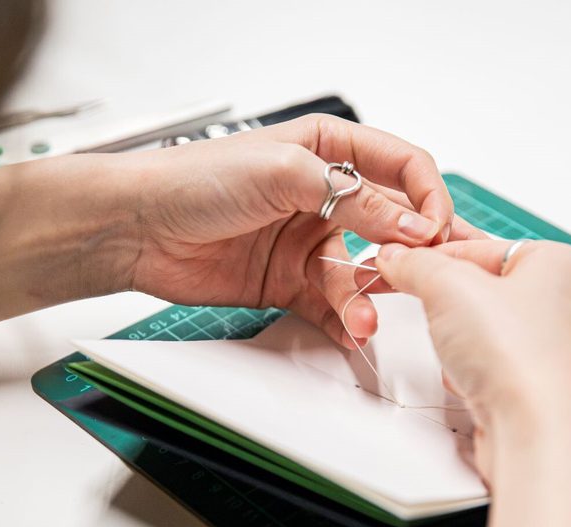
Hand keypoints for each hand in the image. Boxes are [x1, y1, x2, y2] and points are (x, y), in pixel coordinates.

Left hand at [125, 114, 486, 347]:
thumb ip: (353, 198)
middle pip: (393, 225)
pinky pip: (331, 305)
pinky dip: (343, 320)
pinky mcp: (289, 282)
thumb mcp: (282, 173)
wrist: (135, 227)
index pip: (404, 168)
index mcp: (329, 150)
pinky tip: (349, 331)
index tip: (435, 232)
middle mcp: (326, 195)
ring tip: (361, 318)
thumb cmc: (194, 179)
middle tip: (432, 281)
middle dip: (414, 255)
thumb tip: (411, 224)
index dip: (428, 199)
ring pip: (362, 273)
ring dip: (366, 296)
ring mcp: (308, 241)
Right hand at [375, 240, 570, 526]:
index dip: (435, 255)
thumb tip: (398, 257)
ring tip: (463, 351)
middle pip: (482, 288)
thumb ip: (417, 264)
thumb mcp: (449, 287)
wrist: (535, 433)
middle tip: (432, 307)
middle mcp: (566, 303)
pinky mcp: (534, 385)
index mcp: (562, 263)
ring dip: (459, 341)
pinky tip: (472, 380)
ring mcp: (552, 347)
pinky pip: (488, 364)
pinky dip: (470, 371)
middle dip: (450, 303)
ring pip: (483, 329)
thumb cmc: (519, 357)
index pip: (481, 246)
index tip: (402, 261)